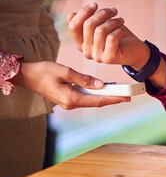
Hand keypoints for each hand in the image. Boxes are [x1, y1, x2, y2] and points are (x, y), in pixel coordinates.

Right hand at [11, 61, 129, 109]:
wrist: (27, 76)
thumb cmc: (43, 72)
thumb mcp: (65, 72)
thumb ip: (83, 79)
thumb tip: (100, 85)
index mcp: (71, 99)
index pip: (98, 101)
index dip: (114, 99)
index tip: (126, 97)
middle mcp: (71, 104)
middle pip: (97, 103)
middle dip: (113, 99)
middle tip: (128, 95)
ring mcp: (70, 103)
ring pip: (92, 101)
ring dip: (106, 97)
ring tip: (119, 92)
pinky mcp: (68, 99)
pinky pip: (86, 98)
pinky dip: (96, 95)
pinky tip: (104, 90)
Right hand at [67, 3, 149, 70]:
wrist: (135, 52)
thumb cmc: (117, 36)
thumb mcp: (101, 26)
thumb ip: (86, 21)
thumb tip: (70, 15)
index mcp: (81, 43)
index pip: (73, 26)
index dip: (83, 12)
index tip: (95, 5)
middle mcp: (86, 52)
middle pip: (88, 25)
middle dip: (102, 13)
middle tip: (114, 11)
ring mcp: (97, 57)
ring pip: (100, 30)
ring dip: (113, 21)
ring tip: (120, 20)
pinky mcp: (109, 58)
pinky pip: (111, 38)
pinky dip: (118, 30)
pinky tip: (122, 30)